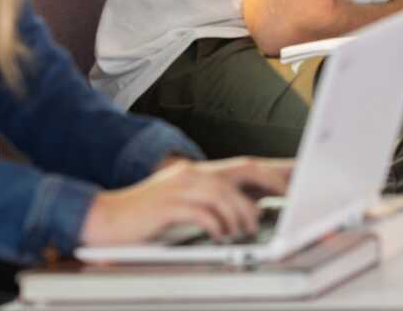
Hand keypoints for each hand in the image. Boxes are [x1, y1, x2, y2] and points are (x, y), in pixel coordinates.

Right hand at [78, 157, 293, 246]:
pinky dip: (216, 226)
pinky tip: (219, 236)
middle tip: (287, 203)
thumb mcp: (183, 205)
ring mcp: (179, 187)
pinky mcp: (167, 205)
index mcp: (198, 173)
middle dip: (270, 184)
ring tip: (244, 231)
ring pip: (225, 194)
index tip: (299, 180)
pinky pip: (202, 213)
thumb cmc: (145, 219)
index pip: (245, 166)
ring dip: (240, 215)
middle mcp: (191, 174)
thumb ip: (212, 204)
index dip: (274, 172)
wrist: (104, 220)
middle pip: (242, 171)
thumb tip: (248, 214)